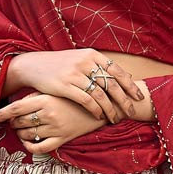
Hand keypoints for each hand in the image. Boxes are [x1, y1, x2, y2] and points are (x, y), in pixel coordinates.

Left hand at [0, 92, 103, 156]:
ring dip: (20, 133)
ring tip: (21, 129)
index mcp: (46, 99)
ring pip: (27, 135)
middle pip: (19, 122)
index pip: (16, 108)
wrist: (100, 104)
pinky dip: (30, 147)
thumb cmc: (74, 95)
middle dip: (12, 122)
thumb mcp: (54, 91)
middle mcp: (49, 115)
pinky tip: (28, 142)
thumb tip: (14, 107)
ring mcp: (56, 129)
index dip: (2, 113)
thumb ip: (35, 97)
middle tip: (12, 121)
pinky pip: (40, 148)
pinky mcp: (62, 139)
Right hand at [3, 48, 144, 124]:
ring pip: (100, 94)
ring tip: (114, 119)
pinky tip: (99, 116)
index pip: (117, 71)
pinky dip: (95, 110)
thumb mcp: (80, 59)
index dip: (130, 85)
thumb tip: (124, 76)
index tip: (139, 97)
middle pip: (111, 84)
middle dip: (124, 100)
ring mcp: (75, 74)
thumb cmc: (60, 65)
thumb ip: (99, 66)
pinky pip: (86, 100)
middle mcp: (85, 62)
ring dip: (110, 109)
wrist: (33, 66)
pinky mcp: (65, 85)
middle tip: (131, 112)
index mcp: (92, 54)